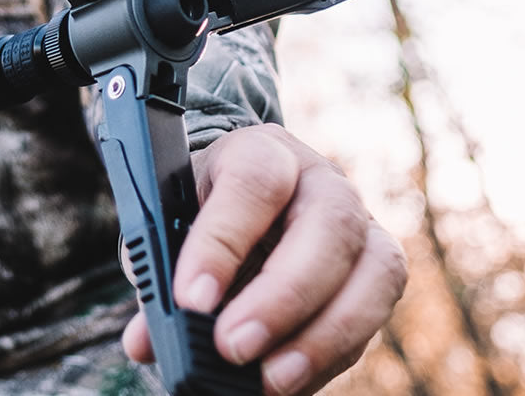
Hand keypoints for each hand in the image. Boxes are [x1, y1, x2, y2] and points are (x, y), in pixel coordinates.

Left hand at [120, 124, 407, 394]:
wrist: (243, 204)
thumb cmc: (202, 213)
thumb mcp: (167, 228)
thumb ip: (157, 277)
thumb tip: (146, 342)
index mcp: (262, 152)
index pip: (255, 180)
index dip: (224, 240)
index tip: (191, 299)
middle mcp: (322, 180)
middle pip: (331, 224)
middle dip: (283, 296)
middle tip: (232, 346)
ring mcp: (362, 224)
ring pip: (375, 271)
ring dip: (324, 336)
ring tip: (270, 379)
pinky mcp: (379, 271)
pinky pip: (373, 314)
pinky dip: (332, 356)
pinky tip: (288, 380)